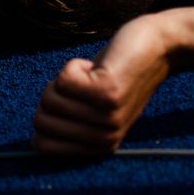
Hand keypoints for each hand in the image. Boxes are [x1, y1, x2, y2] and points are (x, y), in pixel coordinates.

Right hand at [32, 13, 174, 155]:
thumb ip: (69, 125)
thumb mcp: (93, 109)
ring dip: (66, 78)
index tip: (71, 102)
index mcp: (99, 147)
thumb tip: (34, 141)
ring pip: (50, 98)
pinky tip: (98, 67)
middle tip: (83, 84)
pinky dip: (73, 65)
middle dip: (53, 94)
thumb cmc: (118, 74)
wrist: (159, 47)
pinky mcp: (106, 93)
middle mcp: (104, 139)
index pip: (41, 146)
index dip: (45, 116)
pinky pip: (62, 79)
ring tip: (94, 75)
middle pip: (41, 120)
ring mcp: (107, 117)